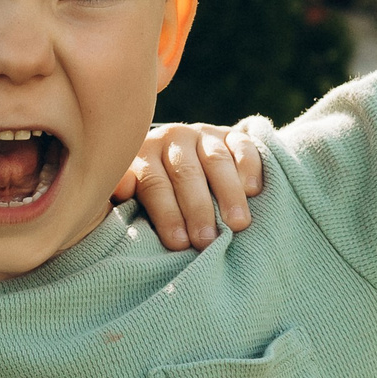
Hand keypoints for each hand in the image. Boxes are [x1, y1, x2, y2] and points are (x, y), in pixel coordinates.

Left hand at [113, 116, 270, 250]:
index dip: (166, 214)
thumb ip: (124, 194)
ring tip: (237, 225)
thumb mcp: (133, 196)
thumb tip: (123, 188)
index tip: (178, 244)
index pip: (154, 183)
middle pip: (186, 174)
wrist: (179, 163)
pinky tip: (253, 192)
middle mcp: (172, 138)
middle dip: (197, 210)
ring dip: (228, 194)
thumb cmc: (154, 196)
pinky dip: (249, 168)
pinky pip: (243, 146)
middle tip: (207, 241)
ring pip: (216, 161)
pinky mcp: (230, 134)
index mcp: (143, 154)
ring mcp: (203, 134)